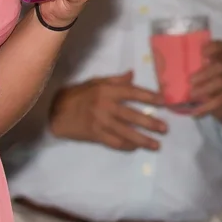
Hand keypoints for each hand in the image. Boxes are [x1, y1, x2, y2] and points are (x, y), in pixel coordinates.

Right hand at [49, 72, 168, 150]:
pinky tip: (136, 148)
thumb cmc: (78, 94)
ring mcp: (100, 122)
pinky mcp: (95, 134)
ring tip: (157, 145)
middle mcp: (106, 105)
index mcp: (107, 90)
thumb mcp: (95, 82)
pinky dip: (126, 146)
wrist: (56, 111)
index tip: (164, 102)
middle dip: (150, 123)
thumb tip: (133, 74)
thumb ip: (116, 80)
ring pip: (126, 132)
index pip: (133, 92)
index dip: (150, 96)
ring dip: (143, 139)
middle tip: (165, 128)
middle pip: (132, 115)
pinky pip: (114, 142)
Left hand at [178, 38, 221, 124]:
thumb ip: (188, 68)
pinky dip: (206, 106)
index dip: (212, 47)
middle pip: (220, 66)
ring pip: (221, 82)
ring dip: (205, 88)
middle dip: (205, 73)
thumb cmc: (207, 82)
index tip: (202, 52)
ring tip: (191, 95)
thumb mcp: (200, 72)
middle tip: (189, 81)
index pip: (220, 46)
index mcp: (219, 56)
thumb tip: (160, 69)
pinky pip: (220, 100)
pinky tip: (196, 112)